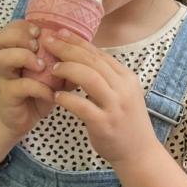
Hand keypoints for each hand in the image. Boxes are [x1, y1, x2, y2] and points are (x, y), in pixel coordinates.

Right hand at [0, 20, 54, 135]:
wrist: (22, 119)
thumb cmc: (37, 91)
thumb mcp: (52, 73)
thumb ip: (62, 60)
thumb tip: (82, 48)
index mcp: (14, 50)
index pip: (10, 28)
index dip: (22, 26)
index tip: (40, 32)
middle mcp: (6, 61)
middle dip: (19, 36)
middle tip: (37, 45)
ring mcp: (4, 78)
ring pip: (3, 58)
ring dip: (24, 57)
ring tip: (42, 66)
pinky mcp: (7, 95)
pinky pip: (19, 85)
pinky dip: (38, 88)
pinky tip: (50, 93)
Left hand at [45, 31, 155, 164]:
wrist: (139, 153)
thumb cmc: (124, 121)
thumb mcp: (120, 93)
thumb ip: (104, 76)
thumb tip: (80, 55)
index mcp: (126, 77)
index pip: (99, 53)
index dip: (77, 41)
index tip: (59, 33)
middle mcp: (123, 88)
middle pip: (92, 61)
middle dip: (68, 49)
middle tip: (47, 42)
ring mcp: (115, 106)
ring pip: (88, 77)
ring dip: (67, 69)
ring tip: (52, 69)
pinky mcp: (104, 124)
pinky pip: (82, 105)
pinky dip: (66, 98)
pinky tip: (55, 96)